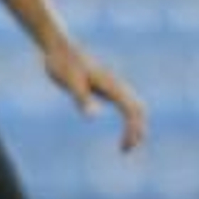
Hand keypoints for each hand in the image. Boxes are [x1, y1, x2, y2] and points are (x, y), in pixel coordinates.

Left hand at [43, 38, 146, 152]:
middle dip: (138, 131)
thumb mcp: (70, 84)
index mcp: (112, 86)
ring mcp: (113, 84)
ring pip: (135, 106)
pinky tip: (123, 127)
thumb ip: (81, 99)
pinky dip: (130, 118)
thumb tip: (92, 117)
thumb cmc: (63, 64)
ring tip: (125, 146)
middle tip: (125, 151)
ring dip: (136, 125)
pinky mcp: (106, 85)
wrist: (58, 47)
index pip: (132, 111)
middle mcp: (117, 84)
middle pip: (139, 109)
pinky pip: (126, 103)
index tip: (123, 148)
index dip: (132, 131)